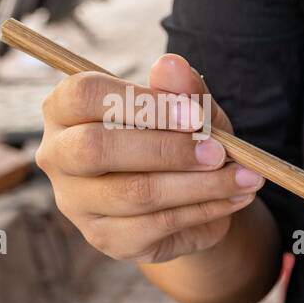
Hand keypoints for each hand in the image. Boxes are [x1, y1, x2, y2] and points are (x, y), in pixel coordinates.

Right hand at [37, 55, 263, 264]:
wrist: (191, 199)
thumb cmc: (180, 141)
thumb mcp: (190, 112)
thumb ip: (181, 91)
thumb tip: (172, 64)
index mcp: (66, 110)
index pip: (84, 95)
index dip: (143, 103)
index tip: (196, 114)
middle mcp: (58, 156)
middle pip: (97, 148)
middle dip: (168, 149)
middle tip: (220, 152)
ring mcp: (77, 203)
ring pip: (135, 193)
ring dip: (200, 184)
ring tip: (245, 177)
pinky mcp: (106, 238)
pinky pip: (158, 225)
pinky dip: (205, 209)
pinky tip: (235, 198)